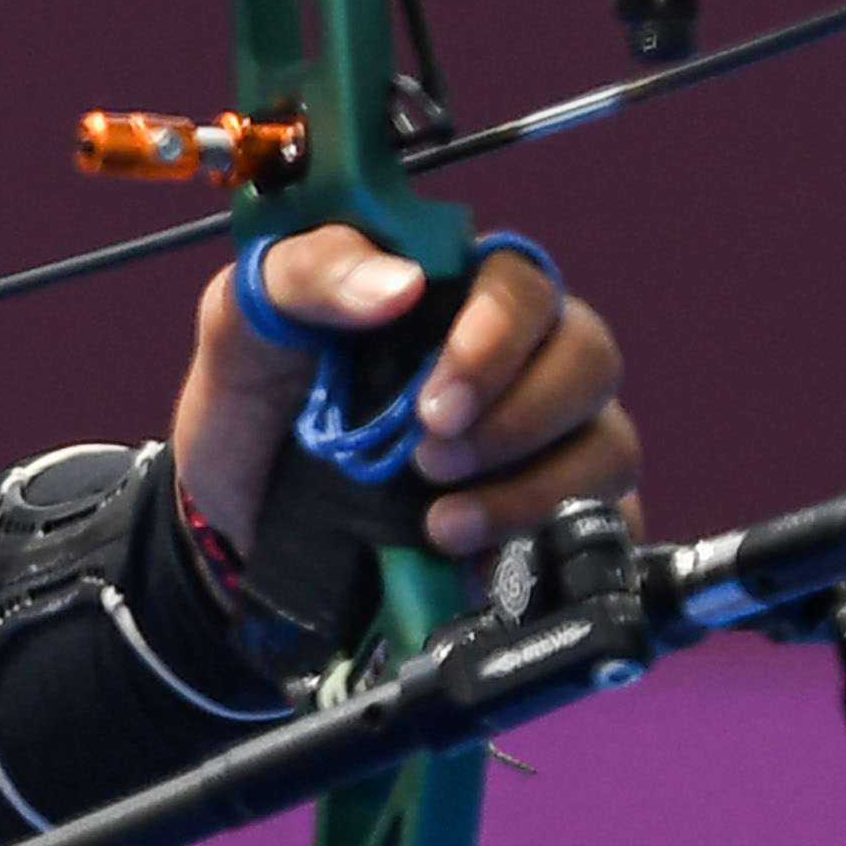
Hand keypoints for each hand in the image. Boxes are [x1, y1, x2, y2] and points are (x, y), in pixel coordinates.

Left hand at [170, 228, 635, 558]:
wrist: (237, 515)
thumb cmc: (258, 398)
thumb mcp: (246, 319)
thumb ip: (309, 275)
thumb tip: (400, 283)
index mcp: (460, 293)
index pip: (524, 288)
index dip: (497, 342)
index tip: (436, 406)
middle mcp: (524, 359)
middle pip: (588, 363)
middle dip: (517, 420)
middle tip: (429, 464)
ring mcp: (548, 442)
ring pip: (607, 450)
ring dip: (532, 494)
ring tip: (442, 528)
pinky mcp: (554, 519)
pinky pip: (608, 530)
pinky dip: (556, 551)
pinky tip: (483, 570)